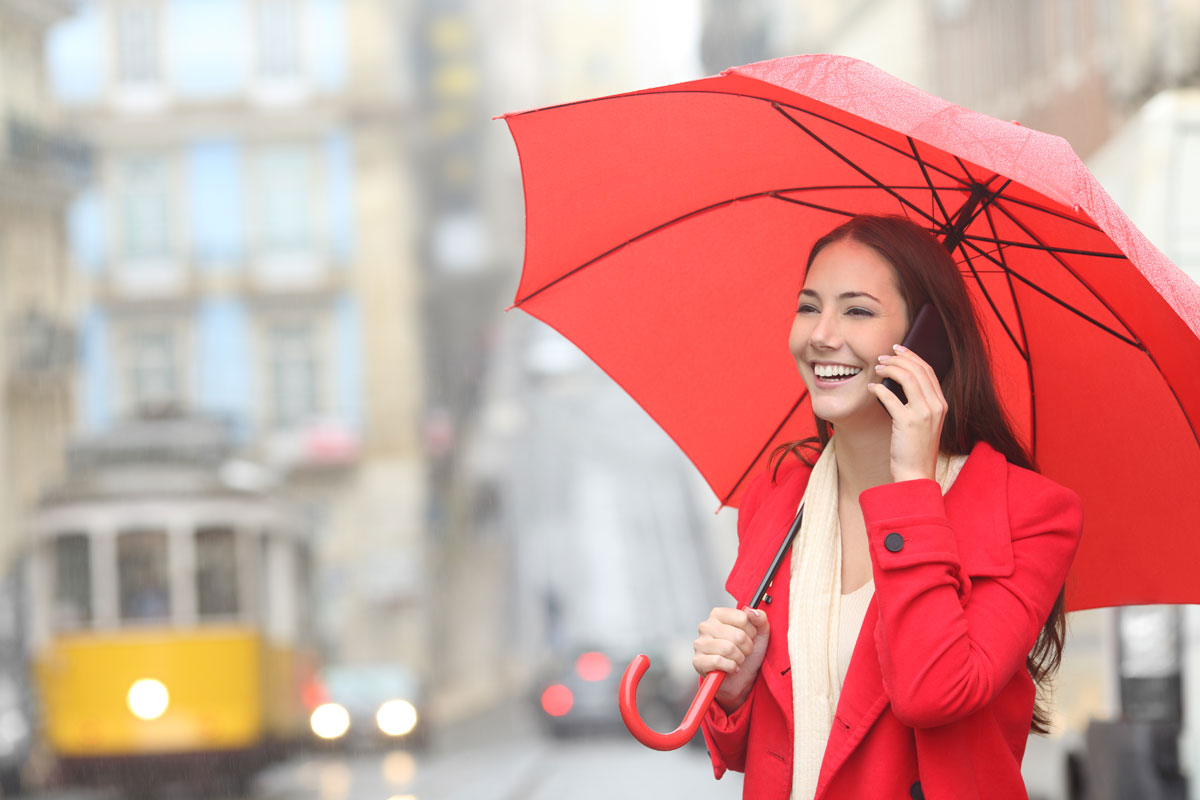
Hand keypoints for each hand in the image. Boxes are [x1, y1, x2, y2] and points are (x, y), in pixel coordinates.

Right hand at [693, 606, 769, 711]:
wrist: (741, 679)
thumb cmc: (748, 653)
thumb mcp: (760, 634)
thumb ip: (760, 618)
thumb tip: (752, 611)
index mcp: (719, 615)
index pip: (743, 618)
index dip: (752, 632)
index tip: (749, 637)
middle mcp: (706, 626)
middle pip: (738, 635)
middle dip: (747, 648)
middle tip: (744, 652)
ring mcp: (700, 643)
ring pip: (728, 648)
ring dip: (739, 658)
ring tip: (738, 660)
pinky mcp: (698, 661)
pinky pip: (719, 661)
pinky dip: (731, 668)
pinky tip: (731, 668)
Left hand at [867, 343, 946, 481]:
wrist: (916, 473)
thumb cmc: (915, 448)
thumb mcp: (923, 422)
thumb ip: (917, 402)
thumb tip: (898, 381)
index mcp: (941, 404)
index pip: (928, 371)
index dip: (912, 356)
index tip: (897, 349)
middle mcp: (936, 406)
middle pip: (918, 370)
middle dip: (898, 358)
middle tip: (881, 357)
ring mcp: (924, 414)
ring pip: (907, 378)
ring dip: (889, 369)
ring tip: (876, 368)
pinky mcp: (908, 422)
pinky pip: (891, 397)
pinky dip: (879, 389)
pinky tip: (871, 389)